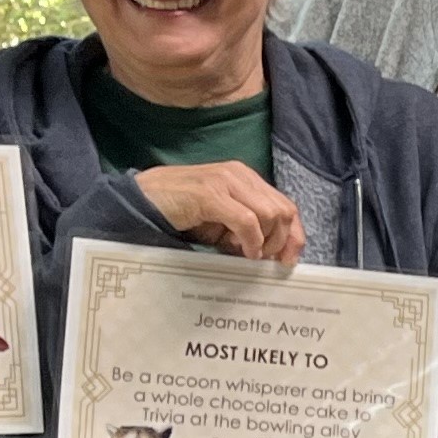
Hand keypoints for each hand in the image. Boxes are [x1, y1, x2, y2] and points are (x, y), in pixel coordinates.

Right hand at [136, 158, 303, 264]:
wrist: (143, 199)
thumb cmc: (182, 211)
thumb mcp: (221, 221)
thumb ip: (246, 229)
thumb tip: (268, 254)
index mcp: (246, 178)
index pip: (285, 205)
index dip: (294, 236)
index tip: (288, 261)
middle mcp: (240, 175)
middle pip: (283, 210)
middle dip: (282, 242)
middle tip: (267, 262)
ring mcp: (226, 181)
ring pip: (270, 214)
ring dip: (265, 242)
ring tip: (249, 255)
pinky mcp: (211, 194)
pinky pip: (247, 220)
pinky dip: (251, 241)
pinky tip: (243, 253)